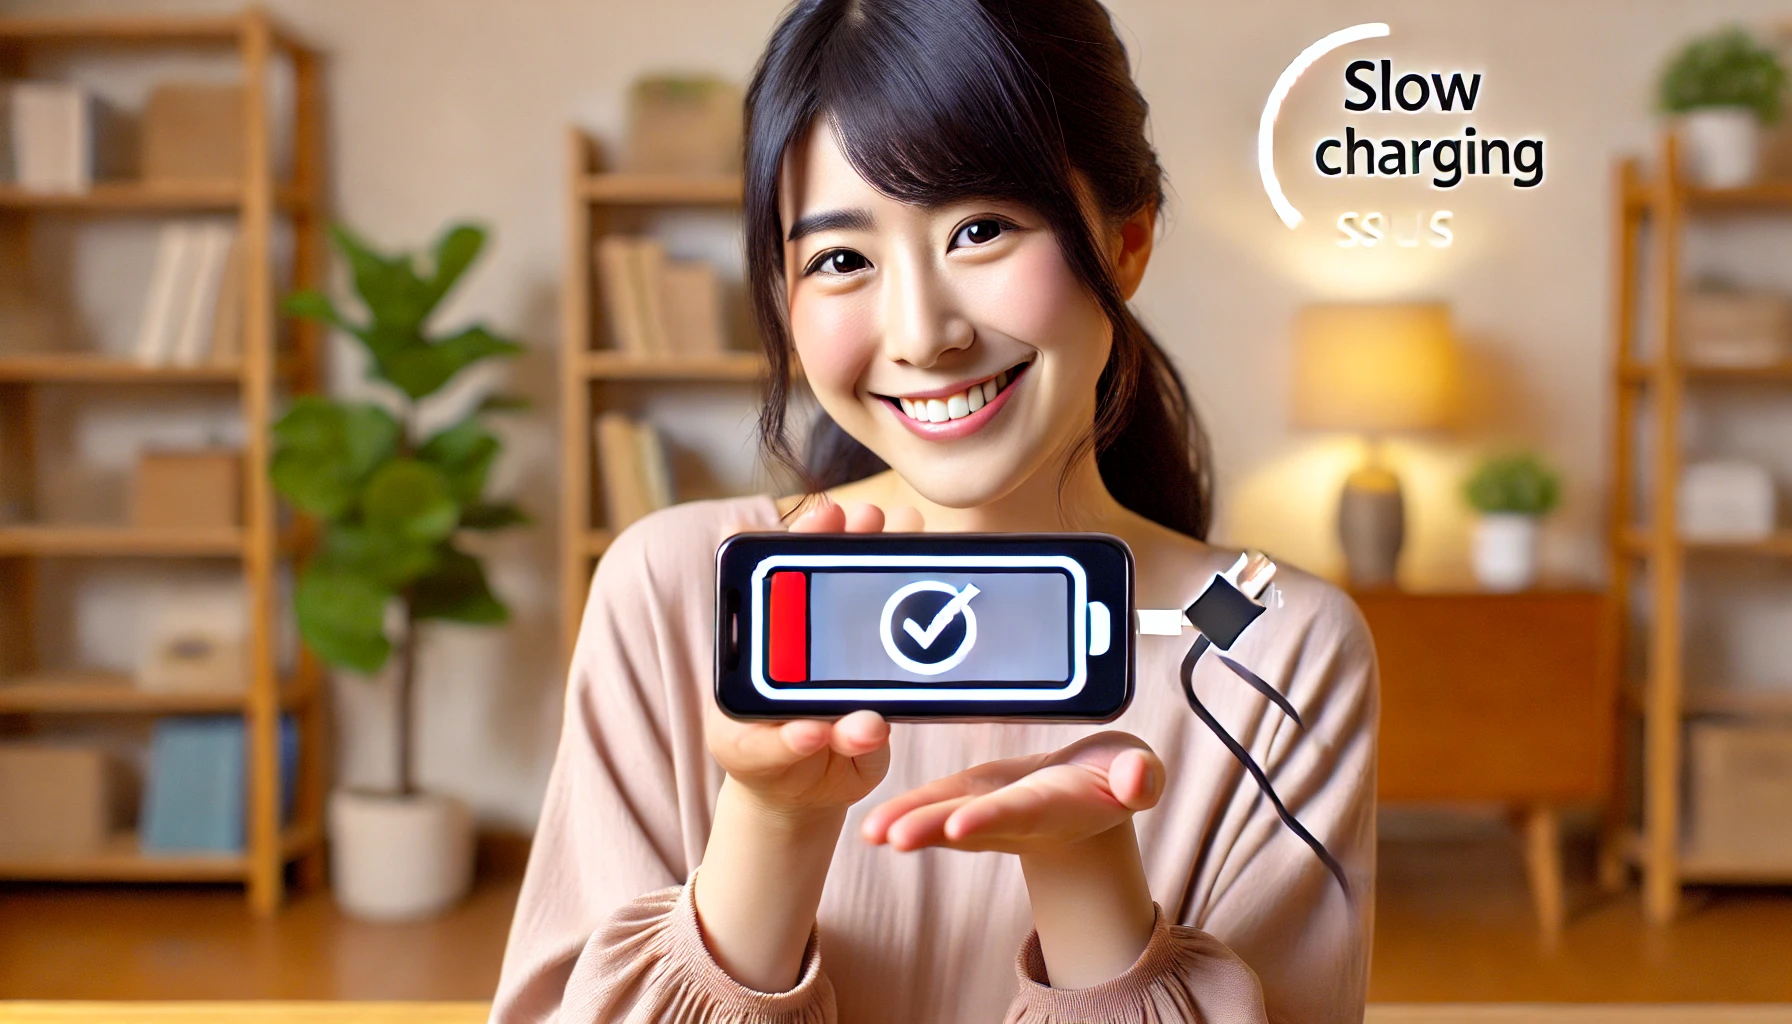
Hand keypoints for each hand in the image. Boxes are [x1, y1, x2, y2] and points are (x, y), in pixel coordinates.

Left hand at [704, 499, 924, 818]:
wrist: (802, 794)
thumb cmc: (761, 762)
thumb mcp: (751, 754)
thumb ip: (776, 744)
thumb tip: (813, 732)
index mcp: (772, 642)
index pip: (786, 577)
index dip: (806, 542)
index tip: (828, 517)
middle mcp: (812, 639)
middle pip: (835, 577)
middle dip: (857, 539)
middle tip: (876, 515)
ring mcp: (851, 659)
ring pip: (874, 604)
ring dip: (893, 565)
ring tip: (910, 530)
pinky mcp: (886, 686)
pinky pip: (904, 655)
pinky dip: (922, 620)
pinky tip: (934, 583)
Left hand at [860, 730, 1163, 854]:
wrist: (1093, 791)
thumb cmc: (1115, 776)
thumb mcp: (1139, 771)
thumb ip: (1141, 778)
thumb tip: (1138, 778)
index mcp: (1058, 805)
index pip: (1021, 810)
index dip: (993, 817)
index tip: (960, 826)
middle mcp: (1016, 815)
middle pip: (971, 821)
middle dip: (932, 829)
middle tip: (893, 837)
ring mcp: (990, 809)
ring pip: (944, 816)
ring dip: (907, 823)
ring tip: (871, 833)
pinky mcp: (970, 796)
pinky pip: (935, 804)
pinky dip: (905, 811)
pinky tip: (872, 824)